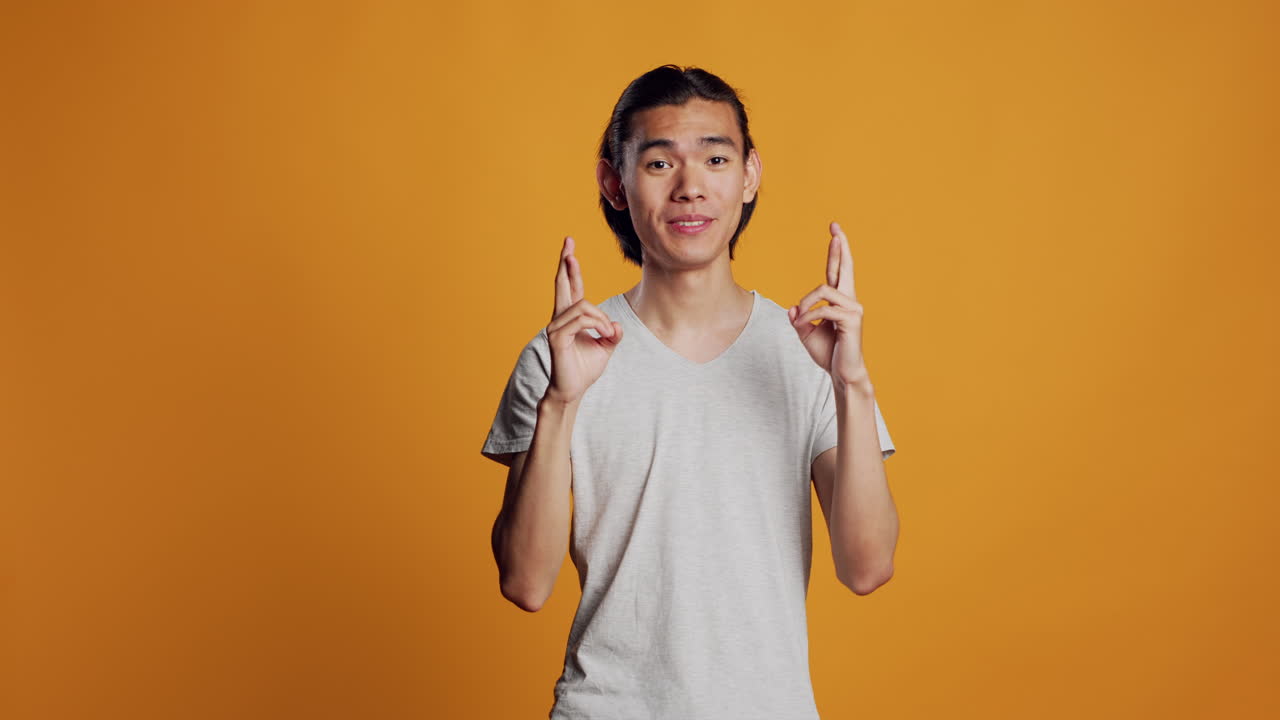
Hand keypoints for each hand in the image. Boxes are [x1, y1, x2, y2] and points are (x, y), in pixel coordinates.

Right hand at [544, 236, 622, 404]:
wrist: (572, 390)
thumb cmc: (585, 369)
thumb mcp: (605, 347)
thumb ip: (612, 332)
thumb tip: (616, 324)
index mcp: (571, 318)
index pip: (571, 288)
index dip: (571, 269)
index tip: (570, 249)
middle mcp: (560, 318)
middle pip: (563, 284)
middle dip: (567, 263)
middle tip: (568, 242)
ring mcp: (555, 326)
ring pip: (583, 306)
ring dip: (601, 319)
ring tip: (608, 333)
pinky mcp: (556, 337)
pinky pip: (580, 320)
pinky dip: (596, 325)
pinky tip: (602, 334)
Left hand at [788, 221, 869, 385]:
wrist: (842, 372)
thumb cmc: (828, 353)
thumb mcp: (807, 333)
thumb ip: (800, 319)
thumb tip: (793, 308)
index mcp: (840, 300)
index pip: (838, 270)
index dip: (837, 250)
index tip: (835, 230)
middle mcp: (850, 300)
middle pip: (844, 267)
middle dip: (839, 246)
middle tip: (835, 227)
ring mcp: (853, 308)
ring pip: (823, 290)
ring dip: (806, 304)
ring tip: (801, 320)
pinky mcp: (852, 319)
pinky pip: (823, 310)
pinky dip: (808, 317)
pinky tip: (804, 326)